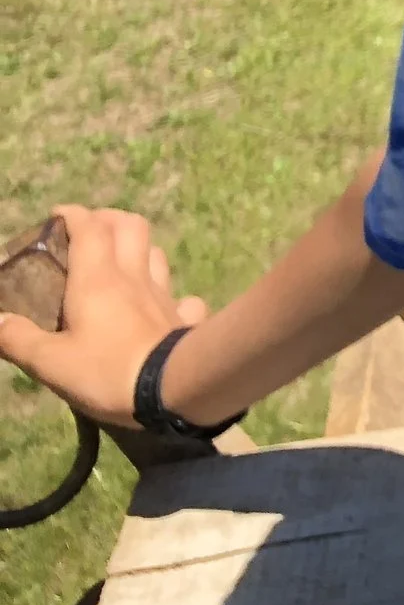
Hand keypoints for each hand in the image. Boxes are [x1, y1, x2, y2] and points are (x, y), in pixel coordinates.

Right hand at [0, 207, 208, 428]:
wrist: (173, 389)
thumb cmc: (106, 371)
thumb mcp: (49, 361)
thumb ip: (18, 339)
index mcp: (98, 279)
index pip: (90, 228)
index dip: (73, 214)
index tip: (56, 216)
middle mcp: (134, 277)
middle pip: (131, 226)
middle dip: (108, 219)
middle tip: (88, 232)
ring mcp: (164, 296)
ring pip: (156, 254)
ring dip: (138, 249)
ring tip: (120, 263)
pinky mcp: (184, 319)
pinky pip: (183, 298)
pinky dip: (172, 297)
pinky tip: (161, 308)